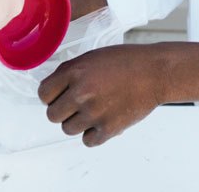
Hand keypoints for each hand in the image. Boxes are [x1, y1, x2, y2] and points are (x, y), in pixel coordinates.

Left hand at [38, 44, 164, 146]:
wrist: (155, 73)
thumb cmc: (127, 62)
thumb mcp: (93, 57)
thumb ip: (71, 72)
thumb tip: (54, 88)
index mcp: (75, 72)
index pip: (44, 94)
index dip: (50, 96)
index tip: (58, 96)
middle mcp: (81, 93)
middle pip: (53, 115)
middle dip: (62, 110)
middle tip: (75, 105)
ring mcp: (94, 113)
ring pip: (68, 129)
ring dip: (77, 122)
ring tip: (92, 111)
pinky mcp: (109, 128)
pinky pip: (87, 141)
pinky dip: (92, 134)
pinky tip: (101, 121)